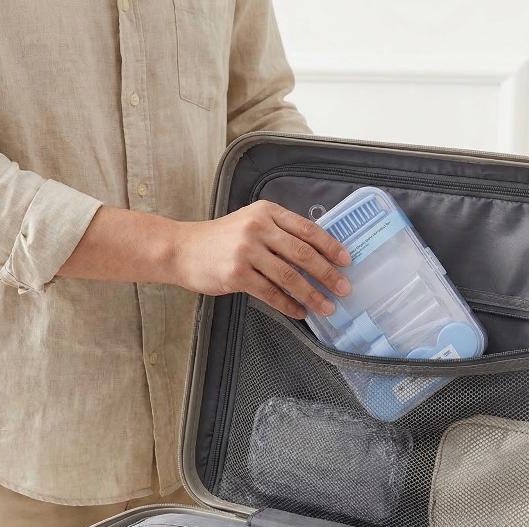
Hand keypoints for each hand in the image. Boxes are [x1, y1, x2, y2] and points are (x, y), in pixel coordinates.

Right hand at [168, 200, 350, 318]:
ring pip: (289, 276)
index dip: (330, 246)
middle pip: (303, 254)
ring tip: (327, 307)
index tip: (346, 261)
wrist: (182, 249)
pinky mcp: (237, 275)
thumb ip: (279, 233)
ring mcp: (246, 252)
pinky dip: (288, 304)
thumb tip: (315, 255)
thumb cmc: (219, 239)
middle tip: (344, 288)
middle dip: (327, 274)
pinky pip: (271, 293)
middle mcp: (258, 228)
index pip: (307, 229)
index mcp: (266, 212)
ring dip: (312, 294)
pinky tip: (299, 312)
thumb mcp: (250, 223)